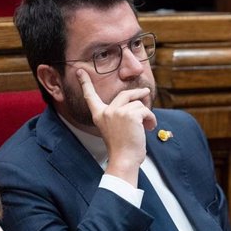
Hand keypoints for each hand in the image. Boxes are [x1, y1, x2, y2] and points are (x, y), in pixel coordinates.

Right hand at [77, 69, 156, 186]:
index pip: (90, 96)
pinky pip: (145, 111)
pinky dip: (151, 119)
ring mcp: (117, 112)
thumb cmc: (122, 148)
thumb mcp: (115, 128)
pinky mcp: (130, 114)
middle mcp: (106, 111)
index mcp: (99, 115)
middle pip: (125, 94)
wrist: (124, 159)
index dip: (85, 83)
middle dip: (138, 93)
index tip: (79, 71)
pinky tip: (149, 128)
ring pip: (138, 104)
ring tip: (147, 126)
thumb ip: (120, 114)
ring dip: (146, 114)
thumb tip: (139, 99)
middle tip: (145, 92)